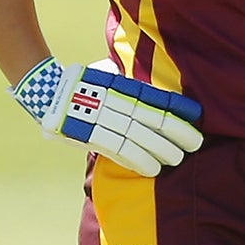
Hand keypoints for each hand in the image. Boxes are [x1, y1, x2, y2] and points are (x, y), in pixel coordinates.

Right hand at [11, 57, 203, 176]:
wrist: (47, 90)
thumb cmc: (86, 83)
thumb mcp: (110, 75)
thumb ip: (131, 83)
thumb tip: (156, 89)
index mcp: (124, 86)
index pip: (158, 97)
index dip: (179, 108)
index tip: (197, 116)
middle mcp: (117, 101)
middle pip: (154, 119)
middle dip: (178, 133)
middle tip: (195, 144)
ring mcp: (104, 118)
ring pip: (140, 137)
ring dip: (162, 151)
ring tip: (177, 159)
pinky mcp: (91, 135)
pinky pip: (120, 150)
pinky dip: (138, 161)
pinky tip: (153, 169)